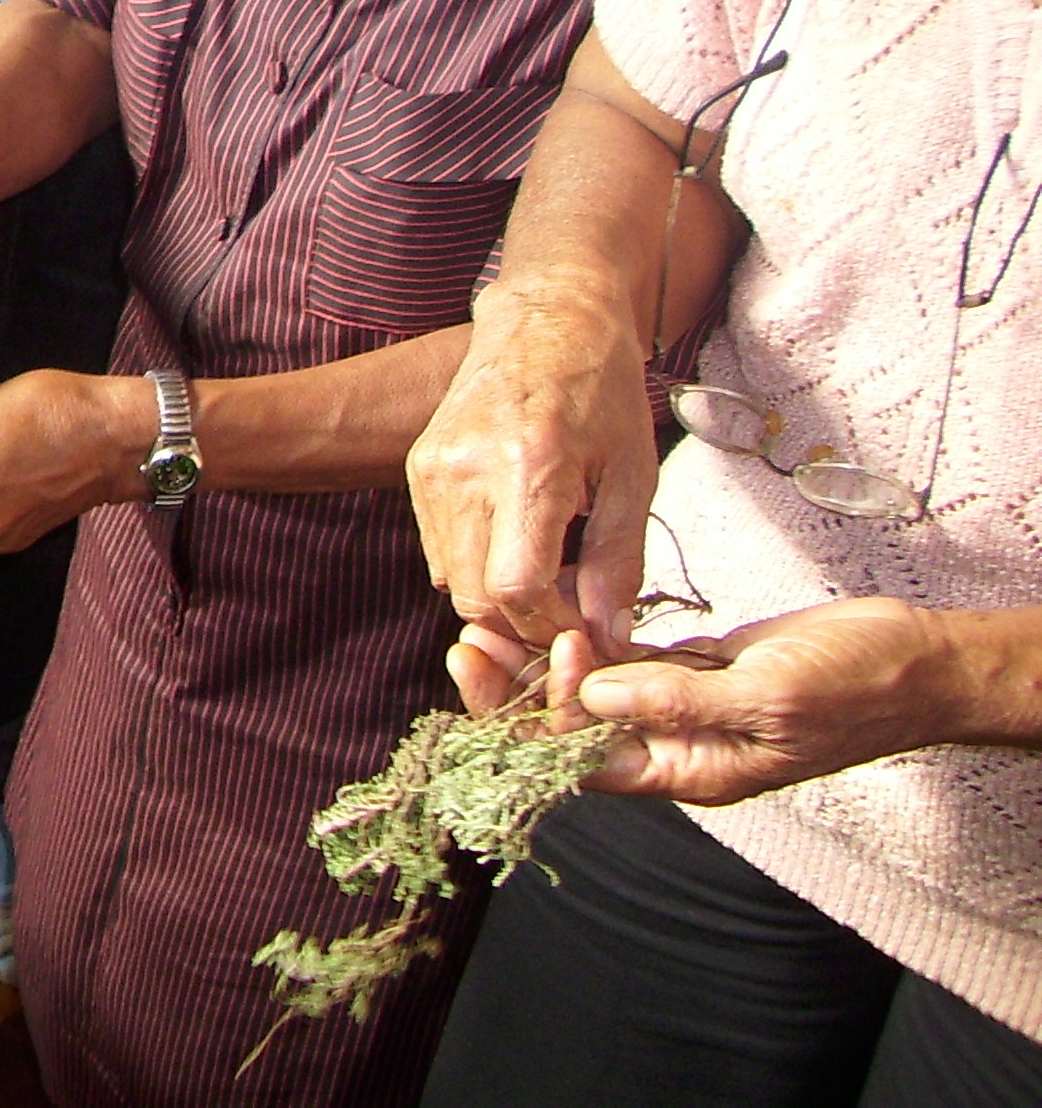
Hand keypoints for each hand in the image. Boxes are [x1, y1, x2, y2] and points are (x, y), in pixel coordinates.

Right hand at [407, 300, 657, 651]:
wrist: (547, 319)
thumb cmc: (603, 390)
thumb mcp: (634, 477)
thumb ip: (619, 563)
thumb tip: (607, 635)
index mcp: (528, 468)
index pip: (517, 591)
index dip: (554, 627)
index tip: (589, 626)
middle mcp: (465, 471)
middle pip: (476, 598)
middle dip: (528, 624)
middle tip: (572, 608)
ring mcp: (433, 470)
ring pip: (453, 581)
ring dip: (501, 599)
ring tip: (549, 572)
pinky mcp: (419, 469)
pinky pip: (441, 550)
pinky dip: (478, 566)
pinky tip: (518, 542)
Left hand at [454, 600, 967, 806]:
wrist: (916, 662)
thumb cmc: (858, 687)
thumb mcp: (768, 695)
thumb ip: (680, 700)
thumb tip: (595, 697)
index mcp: (689, 771)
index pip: (584, 761)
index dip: (532, 721)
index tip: (506, 662)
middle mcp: (676, 746)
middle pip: (572, 730)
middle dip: (517, 692)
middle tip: (469, 642)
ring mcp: (683, 707)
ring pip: (592, 693)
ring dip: (541, 662)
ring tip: (488, 622)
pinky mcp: (696, 670)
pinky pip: (625, 663)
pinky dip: (588, 640)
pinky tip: (548, 613)